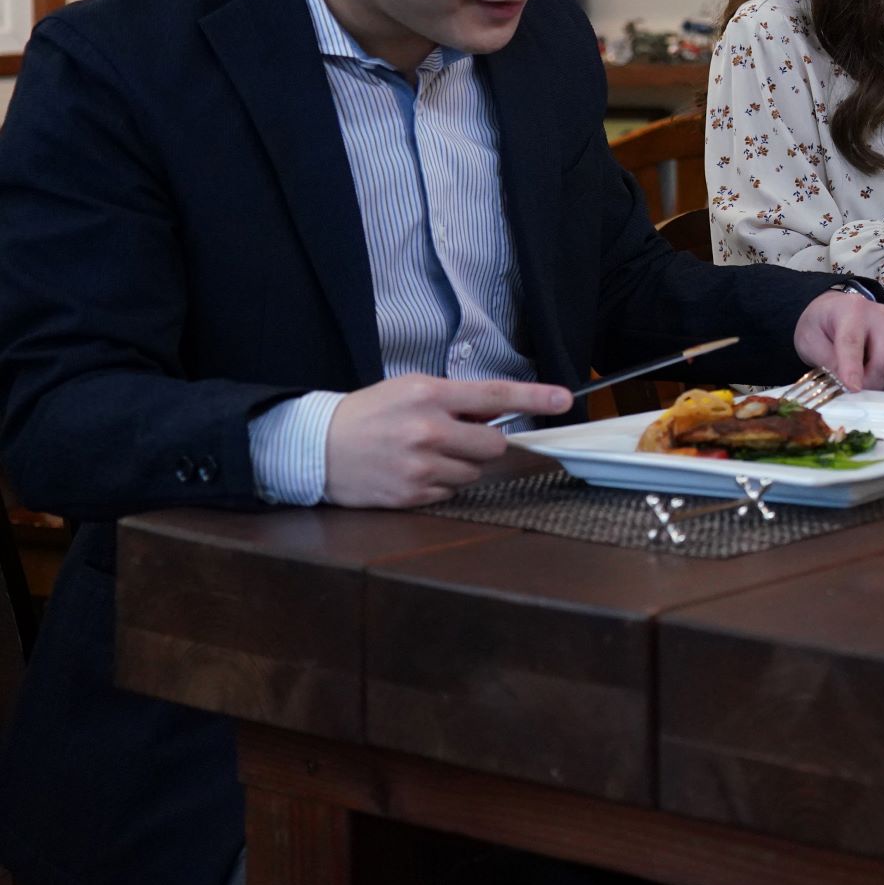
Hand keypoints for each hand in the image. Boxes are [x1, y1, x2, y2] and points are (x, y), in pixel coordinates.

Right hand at [323, 374, 571, 507]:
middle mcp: (428, 430)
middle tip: (456, 437)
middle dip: (484, 443)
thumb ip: (456, 399)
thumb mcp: (410, 389)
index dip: (535, 397)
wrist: (317, 447)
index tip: (565, 399)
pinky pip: (452, 492)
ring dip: (461, 465)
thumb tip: (498, 412)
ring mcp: (420, 466)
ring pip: (475, 472)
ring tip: (426, 454)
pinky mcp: (412, 495)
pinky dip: (441, 483)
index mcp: (429, 395)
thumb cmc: (370, 414)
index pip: (495, 395)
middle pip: (494, 445)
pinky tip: (414, 471)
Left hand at [794, 289, 883, 391]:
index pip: (853, 343)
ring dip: (880, 387)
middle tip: (850, 394)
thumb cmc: (821, 326)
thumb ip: (826, 361)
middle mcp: (882, 317)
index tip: (852, 389)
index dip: (852, 369)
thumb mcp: (810, 341)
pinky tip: (872, 380)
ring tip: (860, 384)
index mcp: (852, 310)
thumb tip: (845, 386)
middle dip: (869, 385)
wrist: (836, 311)